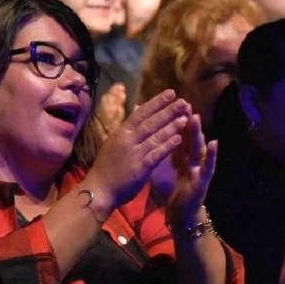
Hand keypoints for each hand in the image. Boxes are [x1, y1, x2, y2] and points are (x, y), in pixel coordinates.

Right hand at [81, 90, 190, 209]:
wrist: (99, 190)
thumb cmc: (106, 168)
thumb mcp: (113, 144)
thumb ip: (127, 129)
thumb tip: (136, 111)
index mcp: (120, 133)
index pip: (140, 113)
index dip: (156, 103)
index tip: (170, 93)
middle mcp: (127, 140)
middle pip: (150, 122)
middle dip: (168, 111)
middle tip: (183, 101)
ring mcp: (133, 153)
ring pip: (155, 136)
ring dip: (171, 126)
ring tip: (185, 117)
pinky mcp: (140, 168)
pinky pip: (156, 154)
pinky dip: (167, 145)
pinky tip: (179, 138)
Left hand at [162, 112, 218, 229]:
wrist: (178, 210)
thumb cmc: (169, 185)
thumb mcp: (158, 164)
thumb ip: (153, 147)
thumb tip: (142, 132)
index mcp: (176, 151)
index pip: (173, 131)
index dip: (169, 117)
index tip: (163, 101)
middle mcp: (189, 155)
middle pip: (186, 135)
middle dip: (184, 119)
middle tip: (182, 103)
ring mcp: (198, 166)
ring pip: (198, 146)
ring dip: (197, 132)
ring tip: (195, 117)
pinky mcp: (204, 179)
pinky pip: (209, 165)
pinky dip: (213, 154)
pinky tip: (214, 143)